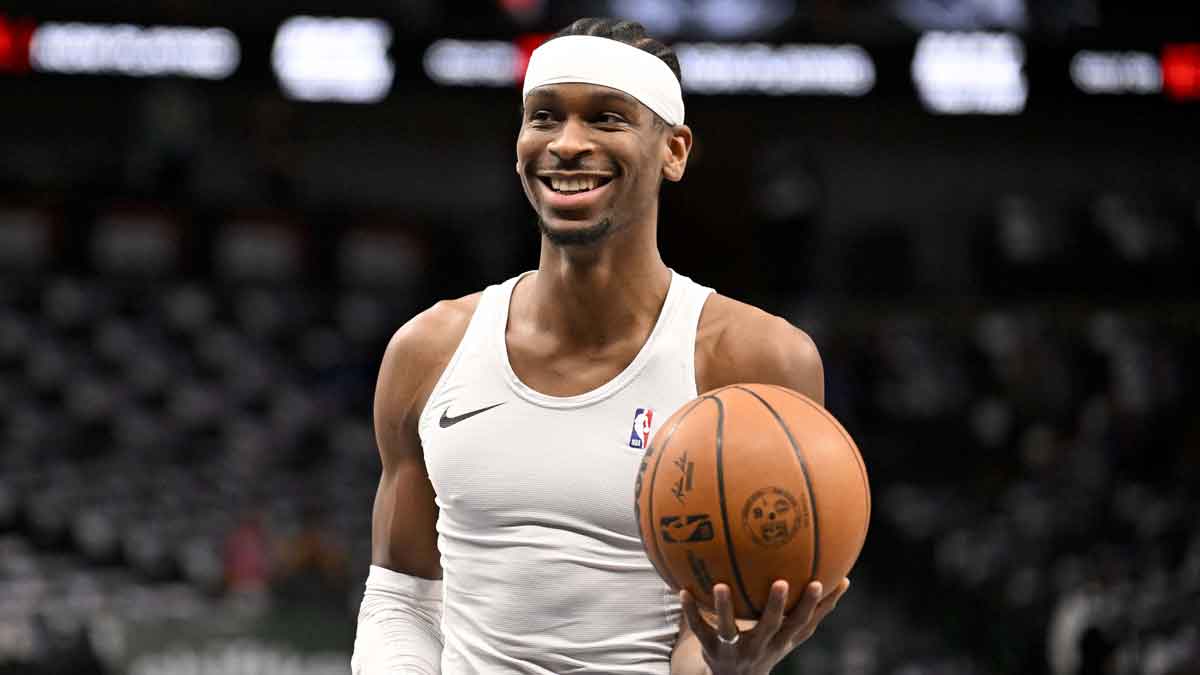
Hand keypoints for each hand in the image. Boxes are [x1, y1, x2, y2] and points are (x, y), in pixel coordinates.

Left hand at [680, 578, 849, 674]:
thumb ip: (817, 610)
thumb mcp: (793, 634)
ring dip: (724, 608)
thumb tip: (846, 579)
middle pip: (769, 627)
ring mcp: (734, 649)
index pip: (799, 624)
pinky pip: (699, 629)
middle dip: (775, 606)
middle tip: (780, 582)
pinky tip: (684, 590)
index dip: (809, 606)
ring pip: (729, 630)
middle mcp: (759, 646)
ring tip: (720, 586)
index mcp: (781, 641)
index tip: (817, 582)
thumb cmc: (771, 645)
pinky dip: (691, 611)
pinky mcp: (710, 648)